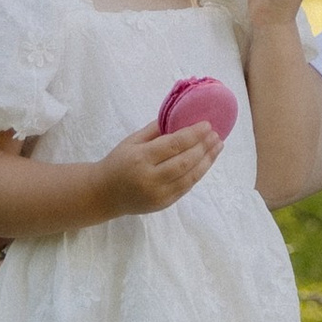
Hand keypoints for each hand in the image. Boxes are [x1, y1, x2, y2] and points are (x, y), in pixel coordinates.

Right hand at [95, 119, 220, 216]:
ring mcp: (158, 194)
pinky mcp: (163, 204)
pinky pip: (186, 187)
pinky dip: (198, 173)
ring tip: (218, 146)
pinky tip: (206, 162)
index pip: (174, 145)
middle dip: (204, 147)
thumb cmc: (118, 162)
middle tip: (216, 134)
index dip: (193, 134)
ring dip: (207, 161)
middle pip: (185, 161)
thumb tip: (181, 116)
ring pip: (190, 177)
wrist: (104, 194)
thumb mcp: (132, 141)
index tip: (208, 124)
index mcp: (141, 159)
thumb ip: (156, 129)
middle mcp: (150, 178)